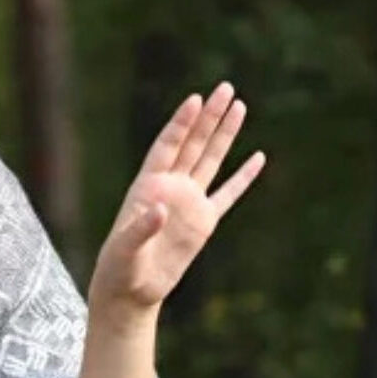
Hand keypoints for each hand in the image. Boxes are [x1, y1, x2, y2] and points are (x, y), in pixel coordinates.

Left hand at [89, 81, 266, 316]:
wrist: (131, 290)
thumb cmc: (119, 268)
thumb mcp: (124, 249)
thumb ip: (141, 229)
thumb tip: (160, 210)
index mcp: (147, 186)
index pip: (167, 146)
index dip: (181, 123)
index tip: (195, 99)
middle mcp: (170, 187)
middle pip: (193, 144)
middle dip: (209, 116)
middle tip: (226, 87)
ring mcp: (188, 202)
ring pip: (211, 160)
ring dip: (224, 134)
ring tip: (239, 106)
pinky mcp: (203, 222)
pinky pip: (228, 194)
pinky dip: (243, 177)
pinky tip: (258, 158)